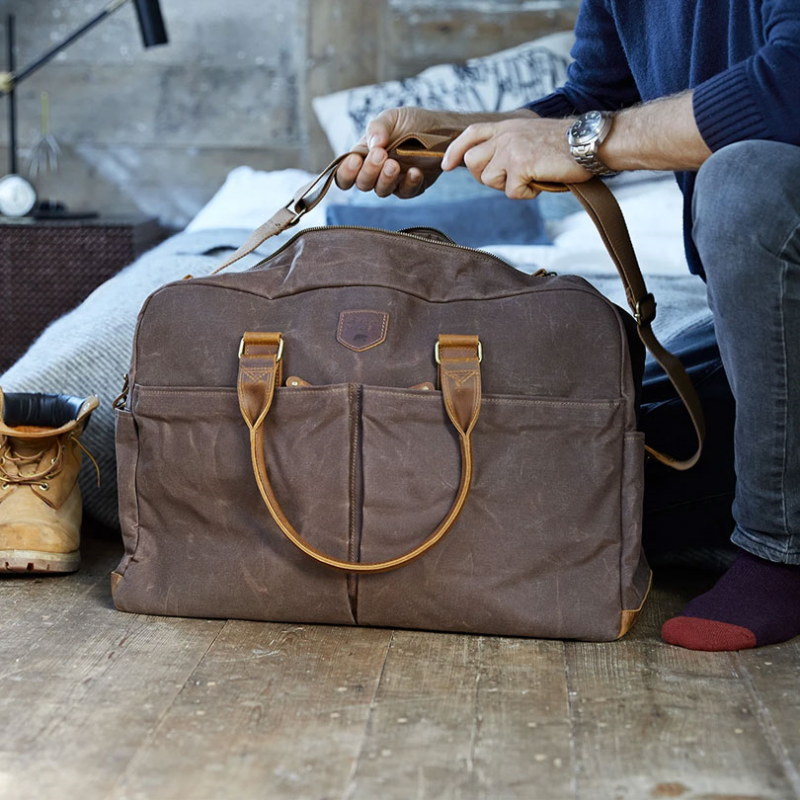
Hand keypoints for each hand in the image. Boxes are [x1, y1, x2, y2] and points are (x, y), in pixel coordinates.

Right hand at [335, 106, 452, 197]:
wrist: (442, 128)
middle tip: (381, 155)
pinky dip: (409, 183)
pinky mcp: (411, 188)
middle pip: (362, 184)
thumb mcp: (392, 117)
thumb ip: (378, 127)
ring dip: (386, 179)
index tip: (355, 160)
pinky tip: (414, 171)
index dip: (346, 172)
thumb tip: (372, 145)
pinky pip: (406, 193)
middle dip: (369, 171)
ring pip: (381, 191)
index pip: (345, 174)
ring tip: (394, 164)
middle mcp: (376, 172)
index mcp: (364, 155)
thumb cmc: (412, 122)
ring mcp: (393, 182)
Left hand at [440, 117, 589, 198]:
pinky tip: (542, 180)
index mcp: (507, 126)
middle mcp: (505, 134)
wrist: (589, 142)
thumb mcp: (530, 137)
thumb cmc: (566, 146)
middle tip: (512, 177)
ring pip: (489, 179)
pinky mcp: (520, 164)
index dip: (455, 151)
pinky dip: (527, 193)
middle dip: (486, 176)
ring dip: (509, 185)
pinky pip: (511, 192)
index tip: (446, 165)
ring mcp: (511, 148)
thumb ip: (508, 146)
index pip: (471, 134)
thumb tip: (489, 168)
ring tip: (532, 175)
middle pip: (472, 163)